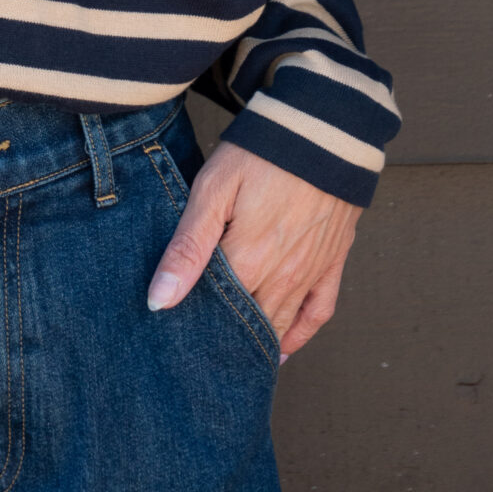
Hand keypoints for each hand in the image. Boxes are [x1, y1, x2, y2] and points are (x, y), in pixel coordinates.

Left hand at [147, 141, 360, 358]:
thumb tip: (160, 300)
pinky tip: (282, 349)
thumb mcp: (213, 190)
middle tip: (197, 354)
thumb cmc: (261, 154)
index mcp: (247, 262)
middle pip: (248, 325)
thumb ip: (188, 248)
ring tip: (230, 360)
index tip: (172, 337)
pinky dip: (299, 336)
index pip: (215, 314)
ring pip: (281, 325)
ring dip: (257, 344)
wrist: (323, 131)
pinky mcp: (332, 263)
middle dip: (223, 340)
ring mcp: (311, 273)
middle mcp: (282, 277)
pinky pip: (318, 314)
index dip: (192, 326)